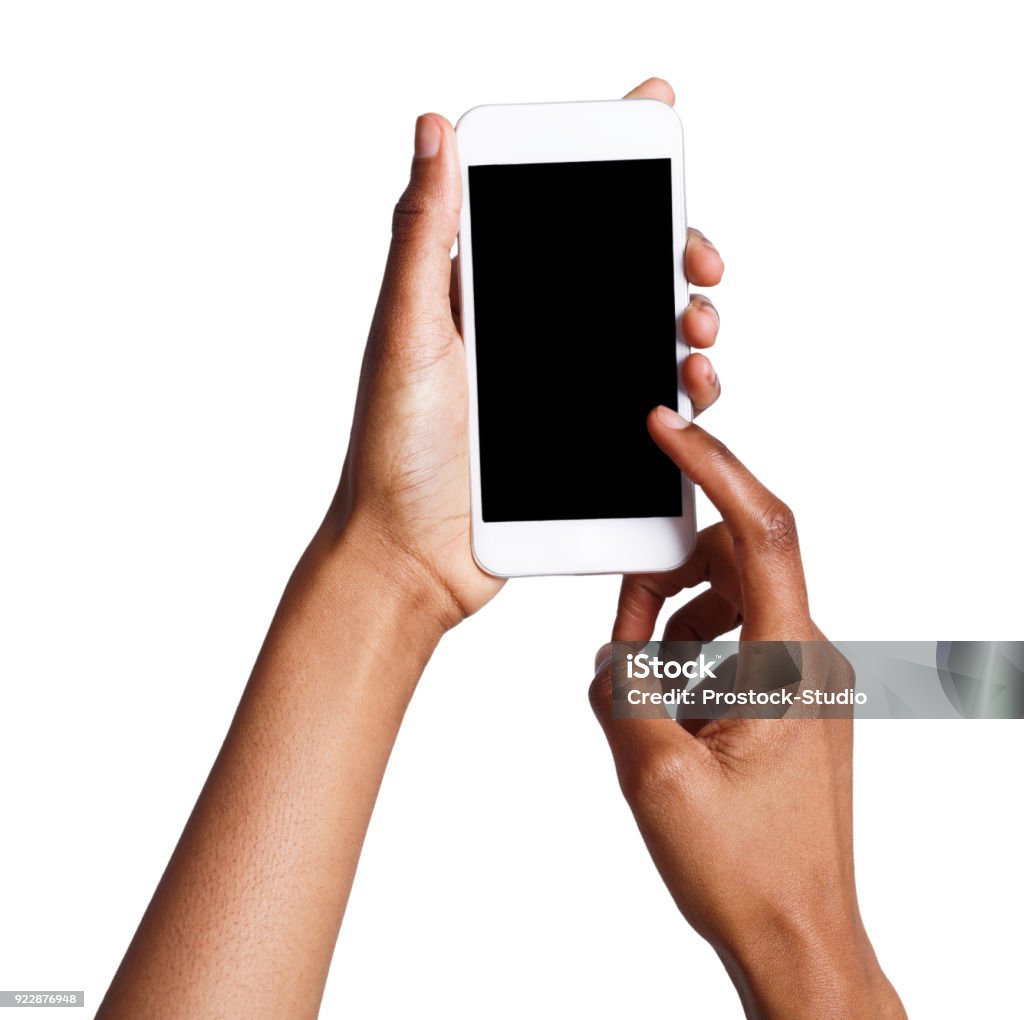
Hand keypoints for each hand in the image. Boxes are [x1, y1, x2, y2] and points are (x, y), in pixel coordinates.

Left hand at [326, 78, 724, 628]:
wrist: (411, 556)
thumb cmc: (394, 449)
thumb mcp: (406, 333)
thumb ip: (423, 236)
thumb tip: (431, 130)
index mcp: (487, 295)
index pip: (556, 214)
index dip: (610, 169)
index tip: (656, 130)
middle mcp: (531, 335)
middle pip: (619, 272)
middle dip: (672, 252)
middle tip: (700, 260)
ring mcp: (562, 389)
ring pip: (645, 335)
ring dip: (687, 321)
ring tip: (698, 332)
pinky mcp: (585, 441)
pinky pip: (649, 406)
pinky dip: (683, 392)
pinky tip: (691, 391)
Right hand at [590, 407, 905, 1019]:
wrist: (798, 935)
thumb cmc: (747, 868)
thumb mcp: (656, 772)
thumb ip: (623, 687)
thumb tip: (615, 650)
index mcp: (792, 662)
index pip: (764, 531)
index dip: (715, 469)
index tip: (668, 429)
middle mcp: (810, 655)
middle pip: (742, 557)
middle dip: (674, 564)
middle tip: (625, 598)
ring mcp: (805, 676)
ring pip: (738, 597)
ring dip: (680, 608)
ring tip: (641, 658)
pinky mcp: (792, 698)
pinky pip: (742, 637)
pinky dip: (696, 640)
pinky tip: (666, 684)